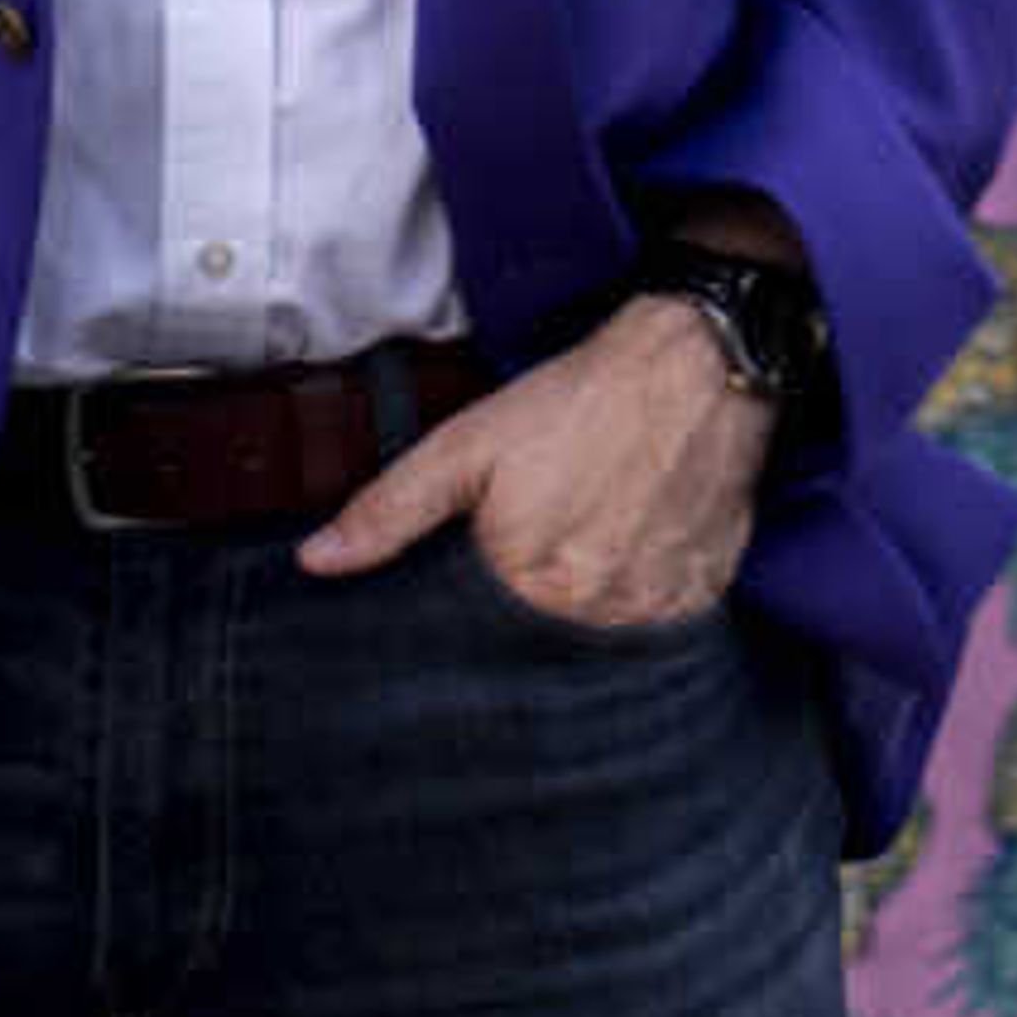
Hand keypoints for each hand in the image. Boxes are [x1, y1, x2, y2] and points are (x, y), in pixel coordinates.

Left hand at [297, 300, 771, 624]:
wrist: (697, 365)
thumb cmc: (581, 400)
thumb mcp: (469, 442)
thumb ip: (391, 508)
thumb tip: (316, 562)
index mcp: (531, 586)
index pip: (480, 645)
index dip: (473, 618)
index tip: (481, 581)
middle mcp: (597, 616)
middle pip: (542, 650)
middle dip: (528, 620)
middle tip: (539, 555)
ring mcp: (655, 612)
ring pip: (601, 646)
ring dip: (584, 617)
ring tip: (585, 553)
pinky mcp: (700, 599)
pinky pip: (656, 629)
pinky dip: (637, 606)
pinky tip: (629, 556)